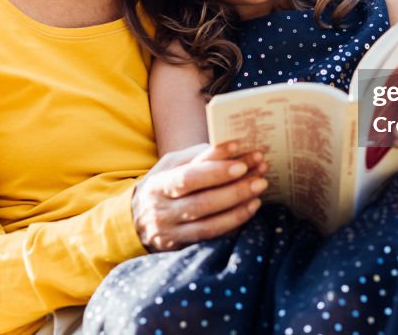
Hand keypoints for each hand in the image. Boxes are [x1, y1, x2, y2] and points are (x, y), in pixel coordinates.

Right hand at [131, 141, 267, 251]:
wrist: (138, 221)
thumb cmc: (162, 186)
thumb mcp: (170, 166)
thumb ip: (194, 157)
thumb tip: (227, 149)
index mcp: (157, 186)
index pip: (188, 177)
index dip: (215, 167)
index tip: (238, 150)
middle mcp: (162, 212)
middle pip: (202, 202)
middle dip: (234, 186)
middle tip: (259, 171)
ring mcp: (172, 233)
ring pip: (209, 222)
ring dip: (239, 205)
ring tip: (259, 187)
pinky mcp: (183, 247)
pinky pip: (212, 236)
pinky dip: (234, 221)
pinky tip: (250, 207)